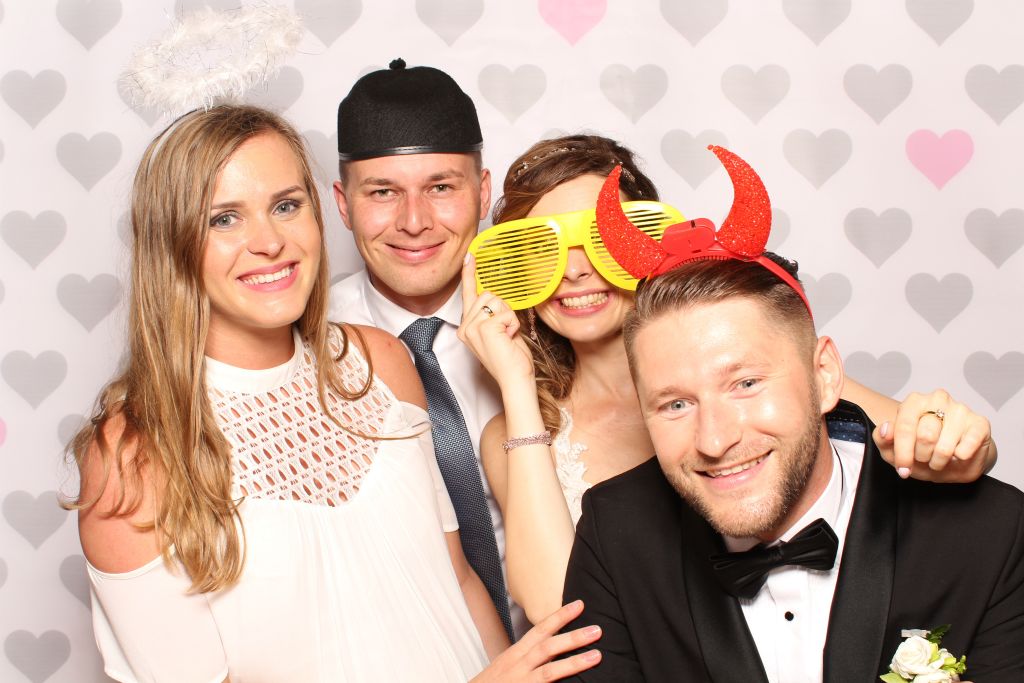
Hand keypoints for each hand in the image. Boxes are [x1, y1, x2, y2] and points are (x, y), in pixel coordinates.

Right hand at [458, 255, 535, 389]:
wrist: (515, 378)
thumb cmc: (511, 358)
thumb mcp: (500, 332)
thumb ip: (493, 314)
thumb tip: (494, 297)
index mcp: (467, 327)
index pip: (469, 294)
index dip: (469, 273)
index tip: (469, 256)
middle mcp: (465, 327)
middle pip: (488, 294)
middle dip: (504, 309)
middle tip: (506, 332)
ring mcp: (472, 328)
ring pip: (497, 301)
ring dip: (509, 316)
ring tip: (507, 335)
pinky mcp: (484, 328)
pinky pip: (505, 312)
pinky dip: (513, 323)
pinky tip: (509, 338)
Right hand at [470, 600, 601, 681]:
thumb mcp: (506, 666)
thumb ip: (526, 657)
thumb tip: (550, 649)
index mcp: (514, 654)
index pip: (539, 630)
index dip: (560, 616)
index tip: (579, 604)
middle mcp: (517, 666)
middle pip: (548, 648)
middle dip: (573, 637)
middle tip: (598, 629)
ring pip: (550, 672)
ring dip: (575, 663)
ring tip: (597, 656)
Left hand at [874, 389, 995, 482]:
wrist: (957, 458)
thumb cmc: (923, 450)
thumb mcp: (895, 450)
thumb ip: (882, 439)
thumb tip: (884, 429)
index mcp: (913, 402)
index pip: (904, 427)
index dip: (903, 453)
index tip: (903, 469)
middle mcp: (937, 399)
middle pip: (925, 437)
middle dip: (922, 457)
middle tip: (925, 459)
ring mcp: (960, 409)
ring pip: (945, 447)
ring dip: (940, 461)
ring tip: (939, 460)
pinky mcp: (980, 423)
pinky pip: (967, 448)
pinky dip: (960, 458)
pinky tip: (959, 455)